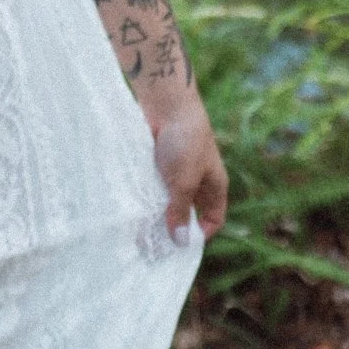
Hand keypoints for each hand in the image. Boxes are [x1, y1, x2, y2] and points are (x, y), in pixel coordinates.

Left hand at [150, 93, 227, 241]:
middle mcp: (198, 179)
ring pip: (169, 199)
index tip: (181, 245)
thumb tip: (181, 242)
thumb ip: (180, 211)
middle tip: (155, 244)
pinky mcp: (159, 162)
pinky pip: (155, 185)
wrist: (166, 103)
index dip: (202, 232)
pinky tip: (134, 204)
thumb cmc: (184, 141)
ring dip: (158, 211)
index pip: (214, 217)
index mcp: (214, 184)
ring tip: (140, 228)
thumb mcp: (183, 181)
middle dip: (175, 225)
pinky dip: (147, 195)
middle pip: (190, 211)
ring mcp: (178, 170)